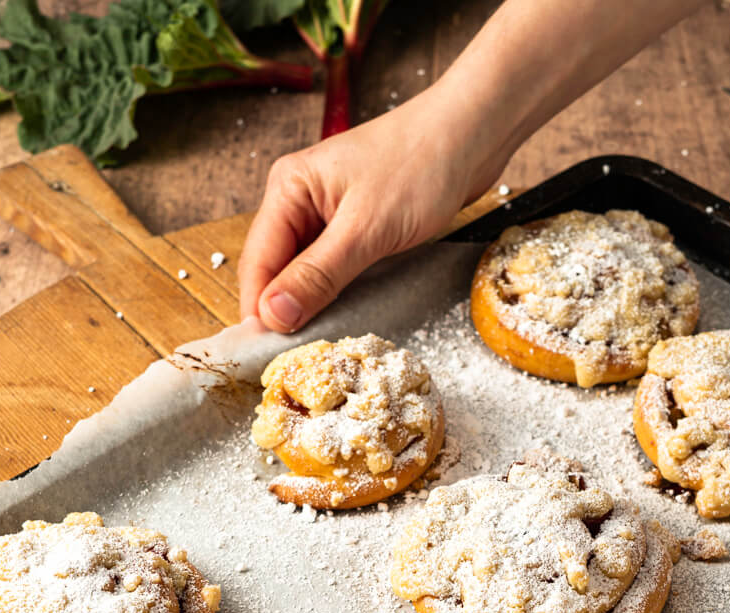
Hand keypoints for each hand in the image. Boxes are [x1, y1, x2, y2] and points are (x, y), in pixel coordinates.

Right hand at [239, 93, 502, 331]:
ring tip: (317, 347)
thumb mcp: (366, 228)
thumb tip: (273, 315)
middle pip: (276, 271)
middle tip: (294, 362)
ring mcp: (328, 215)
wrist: (472, 134)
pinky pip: (333, 270)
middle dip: (282, 313)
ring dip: (310, 307)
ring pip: (305, 274)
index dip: (258, 311)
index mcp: (289, 189)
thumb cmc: (421, 165)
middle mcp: (300, 201)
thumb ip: (318, 273)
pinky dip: (335, 295)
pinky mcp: (356, 227)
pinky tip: (343, 318)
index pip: (257, 263)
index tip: (267, 357)